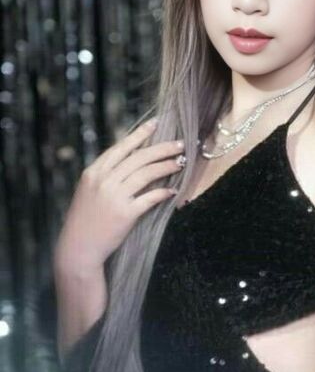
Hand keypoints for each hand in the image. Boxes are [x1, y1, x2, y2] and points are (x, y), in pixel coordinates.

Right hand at [54, 118, 184, 270]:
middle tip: (180, 144)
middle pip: (139, 158)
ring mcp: (114, 196)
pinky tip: (173, 191)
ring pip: (147, 173)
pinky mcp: (125, 213)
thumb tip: (131, 161)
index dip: (140, 134)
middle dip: (162, 148)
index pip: (121, 147)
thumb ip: (105, 175)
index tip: (156, 123)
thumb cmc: (85, 220)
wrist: (78, 247)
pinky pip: (150, 198)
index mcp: (94, 172)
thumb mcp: (88, 191)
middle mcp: (104, 181)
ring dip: (166, 166)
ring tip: (180, 163)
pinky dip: (163, 192)